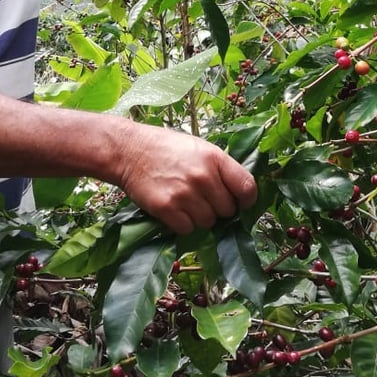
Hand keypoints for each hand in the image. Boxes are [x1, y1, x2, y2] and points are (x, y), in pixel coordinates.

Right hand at [117, 126, 257, 233]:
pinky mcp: (167, 209)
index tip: (240, 202)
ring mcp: (185, 194)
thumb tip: (238, 193)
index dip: (246, 200)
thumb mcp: (199, 147)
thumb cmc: (166, 147)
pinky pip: (187, 229)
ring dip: (199, 217)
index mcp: (215, 158)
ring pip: (208, 222)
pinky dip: (182, 223)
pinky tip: (173, 209)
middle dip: (218, 208)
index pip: (247, 188)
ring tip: (185, 201)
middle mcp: (203, 177)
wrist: (129, 150)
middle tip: (202, 198)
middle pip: (227, 210)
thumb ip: (219, 168)